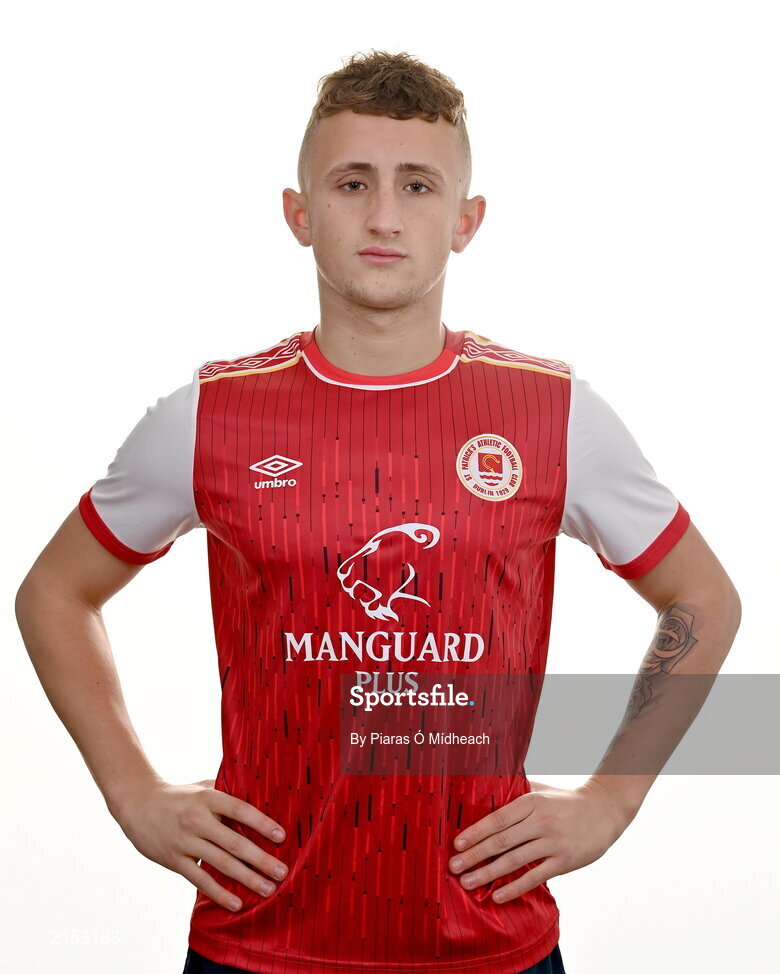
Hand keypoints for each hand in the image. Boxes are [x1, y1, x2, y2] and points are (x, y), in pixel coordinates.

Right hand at [111, 777, 287, 911]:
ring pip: (221, 864)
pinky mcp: (174, 860)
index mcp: (208, 798)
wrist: (137, 803)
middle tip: (282, 872)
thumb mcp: (201, 787)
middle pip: (234, 842)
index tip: (281, 837)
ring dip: (247, 878)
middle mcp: (198, 820)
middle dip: (261, 859)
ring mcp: (185, 841)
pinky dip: (219, 893)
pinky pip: (200, 879)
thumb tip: (258, 795)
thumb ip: (226, 792)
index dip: (261, 823)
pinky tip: (237, 904)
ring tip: (268, 889)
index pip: (240, 810)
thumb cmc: (178, 795)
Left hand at [448, 778, 629, 902]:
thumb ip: (516, 790)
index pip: (498, 818)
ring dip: (488, 873)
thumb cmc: (566, 801)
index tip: (456, 843)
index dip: (476, 831)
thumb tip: (486, 788)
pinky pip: (535, 876)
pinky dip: (515, 887)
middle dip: (475, 855)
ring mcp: (553, 842)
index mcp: (531, 801)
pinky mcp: (565, 861)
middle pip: (502, 840)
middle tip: (453, 866)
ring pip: (515, 860)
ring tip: (467, 883)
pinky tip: (498, 895)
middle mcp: (541, 821)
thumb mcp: (541, 790)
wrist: (604, 811)